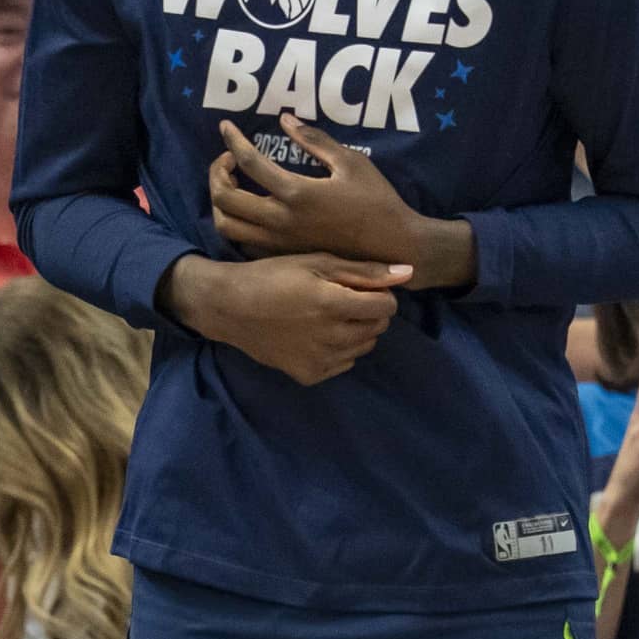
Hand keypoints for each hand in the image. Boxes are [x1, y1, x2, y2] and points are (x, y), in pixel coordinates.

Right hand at [164, 252, 409, 384]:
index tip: (358, 287)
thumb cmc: (274, 275)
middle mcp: (330, 337)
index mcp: (333, 304)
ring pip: (364, 346)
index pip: (387, 307)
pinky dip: (339, 349)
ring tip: (328, 315)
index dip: (378, 294)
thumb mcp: (317, 263)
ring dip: (356, 330)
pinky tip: (316, 334)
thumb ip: (365, 271)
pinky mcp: (309, 375)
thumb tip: (408, 273)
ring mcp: (319, 360)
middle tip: (342, 299)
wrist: (230, 307)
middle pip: (377, 327)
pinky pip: (344, 363)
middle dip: (368, 312)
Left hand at [209, 115, 439, 278]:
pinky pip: (243, 243)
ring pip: (227, 225)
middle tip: (227, 159)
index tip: (226, 127)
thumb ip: (315, 140)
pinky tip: (249, 210)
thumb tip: (285, 120)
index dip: (232, 140)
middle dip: (216, 172)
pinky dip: (237, 224)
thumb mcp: (351, 162)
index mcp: (297, 193)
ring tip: (232, 185)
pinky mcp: (284, 256)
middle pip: (225, 197)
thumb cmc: (376, 200)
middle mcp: (281, 220)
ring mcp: (280, 242)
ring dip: (220, 201)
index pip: (248, 162)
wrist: (392, 246)